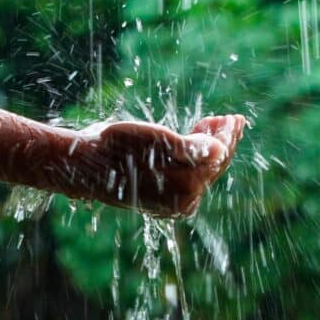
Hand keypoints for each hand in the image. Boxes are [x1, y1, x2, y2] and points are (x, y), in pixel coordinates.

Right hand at [87, 114, 245, 215]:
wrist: (86, 165)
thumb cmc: (120, 148)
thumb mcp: (159, 141)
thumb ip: (193, 147)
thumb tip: (220, 150)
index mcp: (187, 186)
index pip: (218, 156)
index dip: (227, 135)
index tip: (234, 117)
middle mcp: (185, 200)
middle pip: (214, 166)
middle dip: (223, 140)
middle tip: (233, 119)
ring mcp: (174, 202)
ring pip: (202, 170)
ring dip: (210, 146)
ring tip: (213, 125)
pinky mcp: (163, 199)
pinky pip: (189, 176)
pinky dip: (196, 157)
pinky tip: (195, 141)